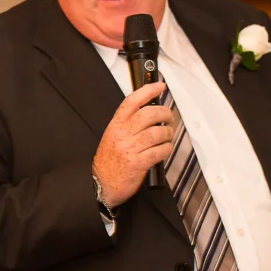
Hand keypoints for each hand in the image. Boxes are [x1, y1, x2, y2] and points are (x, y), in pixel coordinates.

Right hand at [92, 81, 172, 208]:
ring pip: (156, 133)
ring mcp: (129, 149)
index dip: (148, 91)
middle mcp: (122, 135)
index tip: (160, 86)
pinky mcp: (137, 164)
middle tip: (168, 117)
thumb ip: (129, 123)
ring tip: (167, 135)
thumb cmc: (110, 160)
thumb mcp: (114, 135)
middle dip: (164, 113)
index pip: (132, 102)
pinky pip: (158, 152)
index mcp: (116, 125)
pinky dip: (166, 149)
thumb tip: (151, 110)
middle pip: (148, 115)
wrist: (101, 184)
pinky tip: (165, 149)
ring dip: (167, 133)